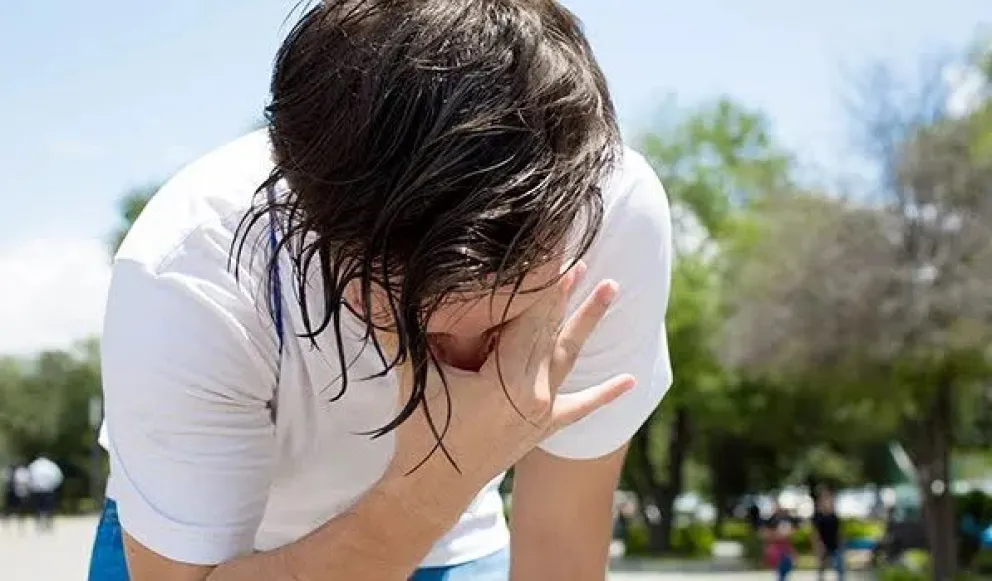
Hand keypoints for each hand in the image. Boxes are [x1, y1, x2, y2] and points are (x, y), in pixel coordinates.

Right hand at [385, 262, 635, 494]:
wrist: (432, 488)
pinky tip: (629, 381)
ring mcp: (542, 410)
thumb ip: (397, 332)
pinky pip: (580, 407)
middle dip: (564, 289)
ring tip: (612, 286)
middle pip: (550, 329)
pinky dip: (604, 394)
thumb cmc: (422, 433)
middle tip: (580, 251)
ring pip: (569, 355)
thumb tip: (363, 294)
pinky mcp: (543, 426)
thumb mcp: (414, 377)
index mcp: (506, 378)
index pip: (528, 316)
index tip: (553, 248)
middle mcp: (533, 392)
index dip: (540, 280)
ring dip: (588, 321)